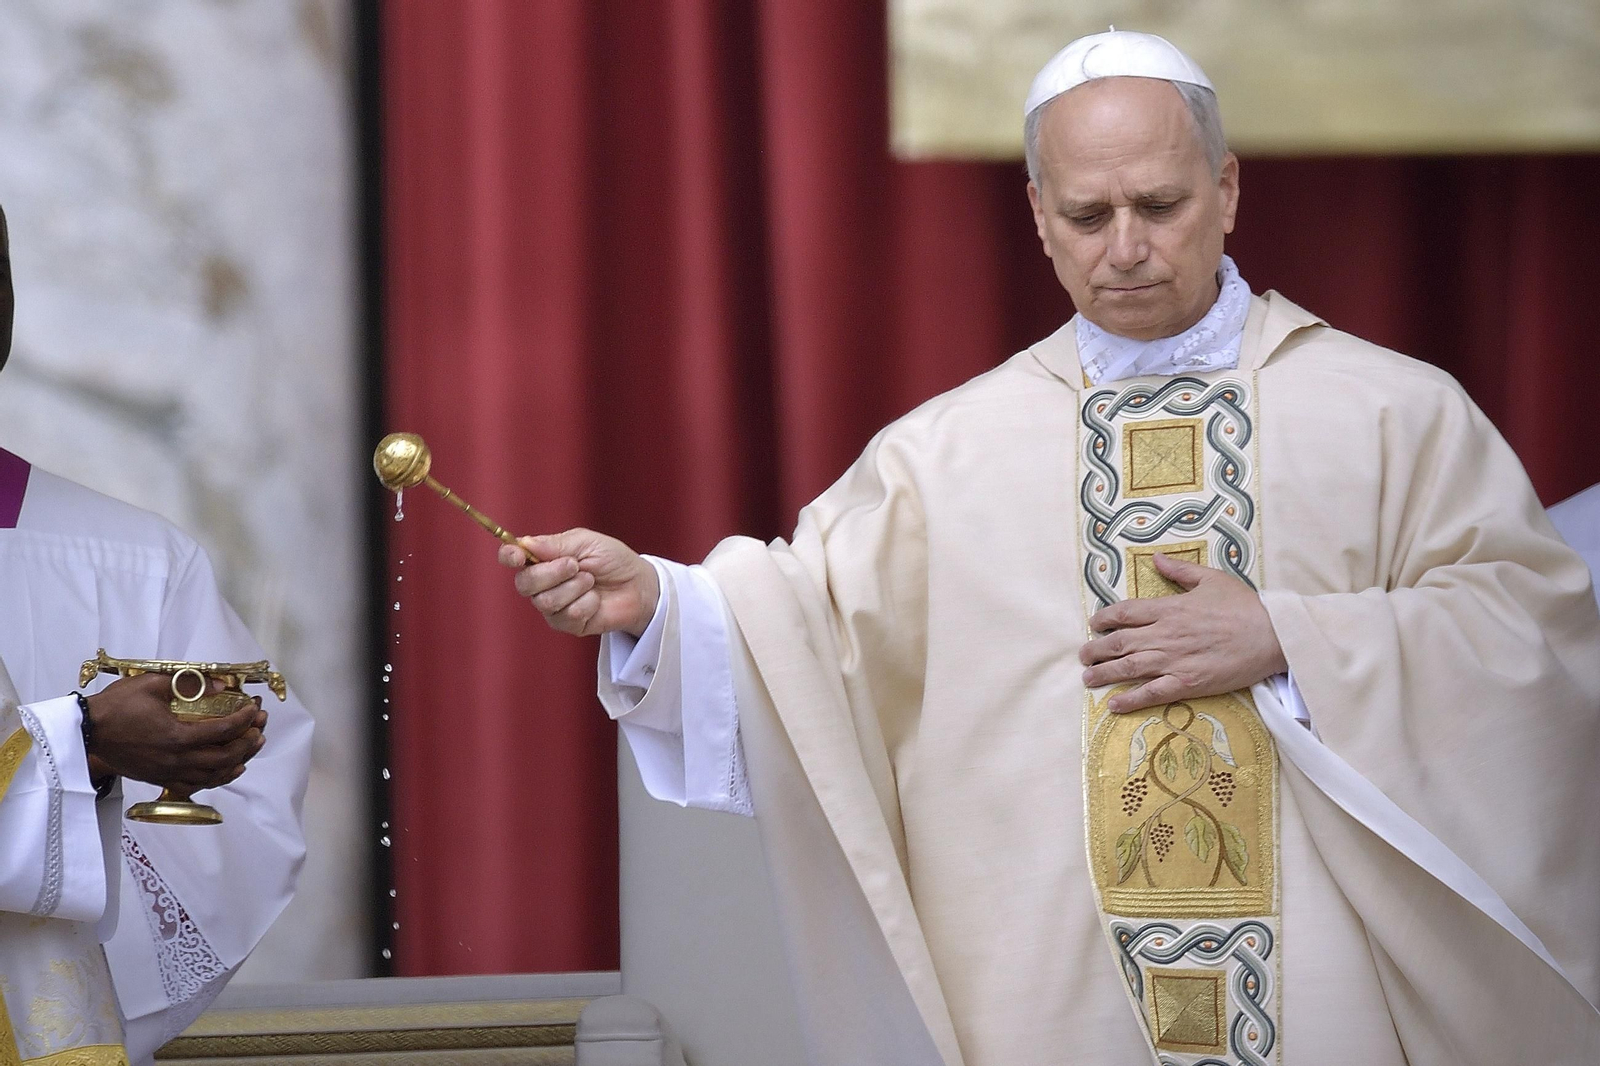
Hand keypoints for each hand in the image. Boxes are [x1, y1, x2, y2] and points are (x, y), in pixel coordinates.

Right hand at [85, 673, 266, 792]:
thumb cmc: (115, 707)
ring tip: (251, 748)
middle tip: (259, 728)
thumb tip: (221, 684)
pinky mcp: (158, 779)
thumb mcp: (152, 685)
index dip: (244, 720)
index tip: (254, 709)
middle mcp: (175, 760)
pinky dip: (216, 778)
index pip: (223, 731)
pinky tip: (227, 769)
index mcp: (177, 737)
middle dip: (247, 742)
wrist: (86, 732)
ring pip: (213, 775)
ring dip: (236, 762)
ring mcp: (167, 773)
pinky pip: (195, 784)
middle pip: (224, 757)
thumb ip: (189, 684)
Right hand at [499, 528, 659, 637]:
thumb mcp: (587, 542)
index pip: (512, 557)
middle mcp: (542, 583)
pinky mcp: (567, 624)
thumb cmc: (612, 559)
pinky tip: (596, 600)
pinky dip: (586, 604)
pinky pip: (566, 616)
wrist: (638, 585)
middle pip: (524, 583)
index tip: (517, 555)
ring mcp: (552, 606)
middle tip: (576, 566)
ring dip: (574, 588)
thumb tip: (525, 543)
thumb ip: (556, 544)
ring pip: (545, 601)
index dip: (509, 556)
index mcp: (542, 558)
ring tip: (591, 581)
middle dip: (551, 573)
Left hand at [1080, 553, 1286, 713]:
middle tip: (1083, 655)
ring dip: (1104, 674)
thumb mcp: (1211, 579)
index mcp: (1169, 609)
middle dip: (1095, 649)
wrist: (1272, 635)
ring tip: (1088, 678)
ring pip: (1128, 667)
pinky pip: (1151, 693)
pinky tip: (1114, 705)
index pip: (1125, 613)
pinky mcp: (1187, 683)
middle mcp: (1165, 635)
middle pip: (1119, 642)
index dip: (1104, 619)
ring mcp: (1174, 660)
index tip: (1093, 624)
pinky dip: (1130, 700)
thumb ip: (1180, 571)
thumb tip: (1155, 559)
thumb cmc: (1244, 606)